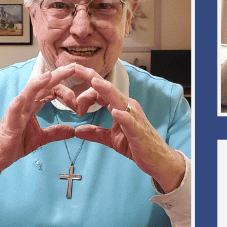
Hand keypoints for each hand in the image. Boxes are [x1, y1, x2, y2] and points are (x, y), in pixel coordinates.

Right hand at [0, 66, 79, 182]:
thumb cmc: (15, 143)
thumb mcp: (41, 138)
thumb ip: (56, 132)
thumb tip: (72, 130)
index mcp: (33, 106)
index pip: (51, 90)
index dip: (65, 88)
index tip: (77, 92)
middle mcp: (25, 105)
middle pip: (42, 86)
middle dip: (57, 75)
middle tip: (73, 67)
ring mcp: (16, 112)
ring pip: (27, 93)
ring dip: (38, 84)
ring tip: (49, 75)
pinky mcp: (9, 123)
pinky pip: (13, 112)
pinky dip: (18, 104)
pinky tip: (22, 98)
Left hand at [65, 65, 184, 192]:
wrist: (157, 159)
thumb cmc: (137, 145)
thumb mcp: (111, 139)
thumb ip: (95, 133)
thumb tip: (77, 131)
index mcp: (120, 106)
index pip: (101, 92)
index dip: (85, 92)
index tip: (69, 97)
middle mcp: (127, 107)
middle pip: (108, 89)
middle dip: (92, 77)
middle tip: (76, 68)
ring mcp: (134, 117)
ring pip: (118, 99)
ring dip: (106, 90)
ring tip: (94, 81)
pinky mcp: (138, 131)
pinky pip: (130, 121)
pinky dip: (123, 116)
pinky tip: (115, 112)